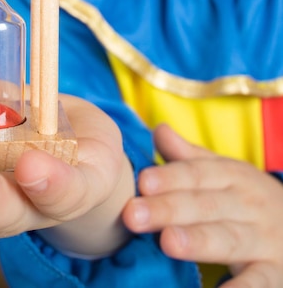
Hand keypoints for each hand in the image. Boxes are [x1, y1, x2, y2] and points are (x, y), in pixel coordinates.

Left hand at [123, 124, 282, 286]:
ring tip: (168, 243)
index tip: (142, 182)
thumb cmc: (246, 200)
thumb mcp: (224, 173)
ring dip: (198, 241)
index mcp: (233, 176)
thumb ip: (190, 158)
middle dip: (169, 209)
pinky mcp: (273, 273)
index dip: (170, 177)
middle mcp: (248, 205)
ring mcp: (263, 240)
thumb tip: (159, 129)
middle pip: (205, 206)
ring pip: (228, 239)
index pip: (198, 174)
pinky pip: (258, 282)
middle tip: (133, 214)